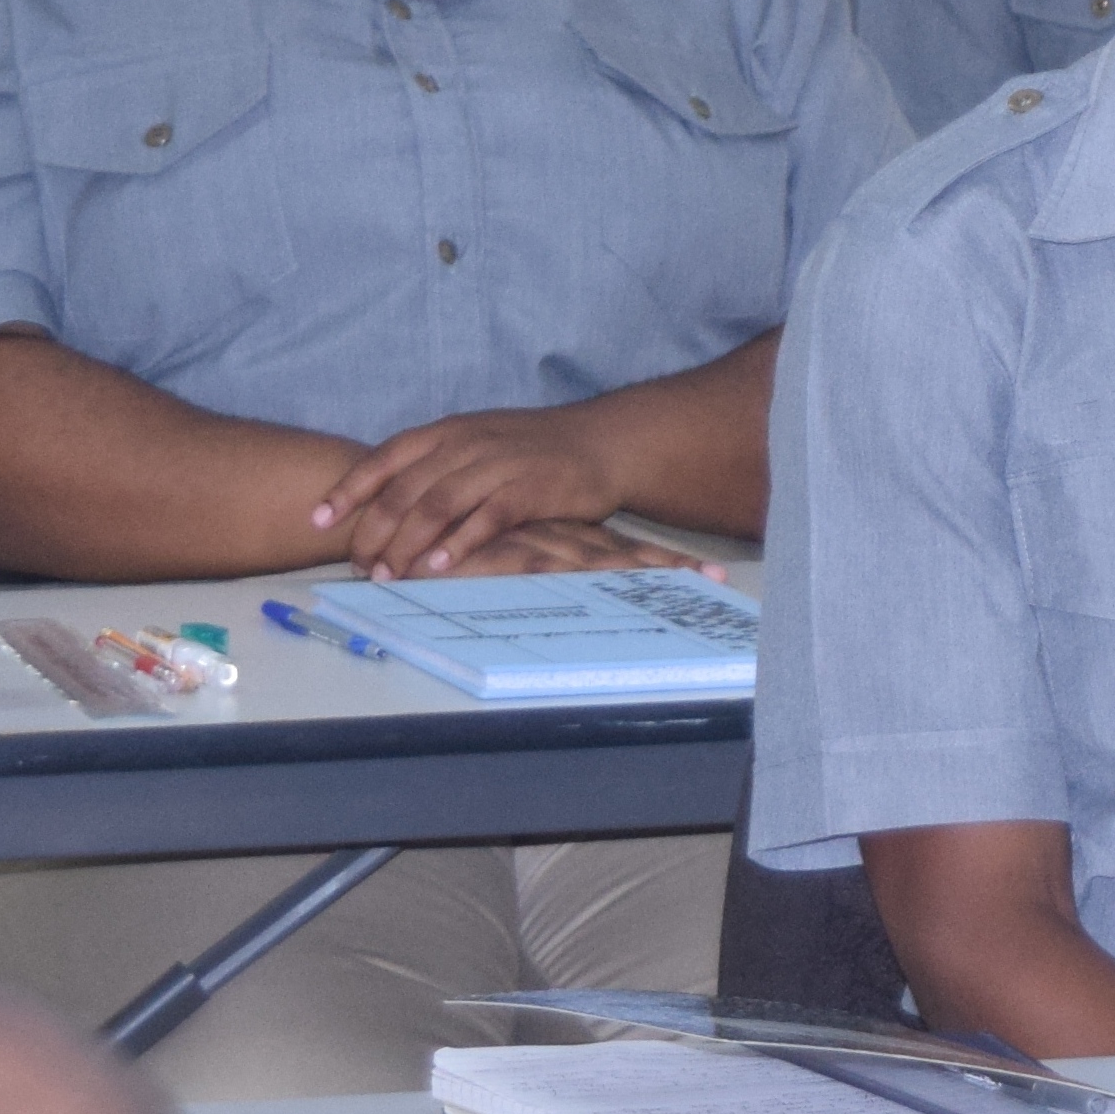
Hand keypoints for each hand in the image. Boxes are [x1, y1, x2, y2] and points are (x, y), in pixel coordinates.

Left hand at [316, 407, 629, 578]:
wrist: (602, 442)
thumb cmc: (533, 449)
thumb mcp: (478, 442)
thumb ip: (435, 466)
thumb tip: (383, 502)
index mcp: (448, 431)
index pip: (385, 459)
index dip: (349, 490)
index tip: (318, 520)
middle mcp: (467, 444)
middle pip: (405, 489)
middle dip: (374, 531)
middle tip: (359, 565)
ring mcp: (499, 465)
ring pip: (437, 505)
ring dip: (407, 543)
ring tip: (388, 574)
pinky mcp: (530, 489)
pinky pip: (486, 518)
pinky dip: (459, 544)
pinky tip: (439, 567)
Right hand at [436, 518, 716, 578]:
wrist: (396, 517)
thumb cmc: (447, 548)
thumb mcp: (500, 561)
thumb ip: (532, 574)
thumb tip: (572, 597)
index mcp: (560, 540)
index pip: (624, 554)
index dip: (667, 565)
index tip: (715, 576)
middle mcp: (555, 539)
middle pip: (624, 557)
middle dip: (671, 570)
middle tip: (718, 578)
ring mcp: (533, 546)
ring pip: (598, 563)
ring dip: (641, 574)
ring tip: (686, 583)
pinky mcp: (504, 556)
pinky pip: (548, 570)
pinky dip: (577, 579)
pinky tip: (606, 588)